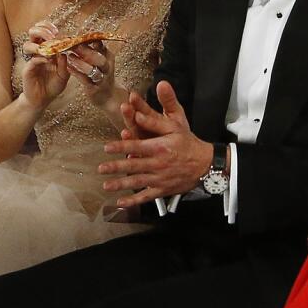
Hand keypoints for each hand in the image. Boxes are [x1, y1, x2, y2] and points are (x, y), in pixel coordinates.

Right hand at [19, 21, 70, 110]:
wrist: (43, 99)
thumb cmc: (53, 84)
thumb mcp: (64, 74)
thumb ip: (65, 63)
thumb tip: (66, 51)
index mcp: (46, 49)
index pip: (43, 31)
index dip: (48, 27)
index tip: (57, 30)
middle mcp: (37, 52)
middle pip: (32, 33)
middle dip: (42, 30)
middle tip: (52, 35)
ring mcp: (31, 60)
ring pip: (28, 44)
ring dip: (39, 44)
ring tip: (50, 48)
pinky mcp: (27, 70)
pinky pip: (31, 60)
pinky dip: (40, 58)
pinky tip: (48, 60)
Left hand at [65, 39, 115, 105]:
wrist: (108, 96)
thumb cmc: (101, 74)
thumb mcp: (101, 60)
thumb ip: (95, 48)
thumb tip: (84, 34)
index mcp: (108, 56)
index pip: (101, 45)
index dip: (90, 39)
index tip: (79, 34)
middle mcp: (107, 67)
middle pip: (99, 57)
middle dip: (86, 51)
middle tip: (74, 45)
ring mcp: (102, 78)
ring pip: (92, 69)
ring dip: (80, 62)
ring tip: (70, 57)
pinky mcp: (94, 88)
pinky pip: (85, 80)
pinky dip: (76, 73)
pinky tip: (68, 68)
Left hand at [99, 81, 210, 206]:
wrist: (206, 164)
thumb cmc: (188, 143)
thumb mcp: (176, 125)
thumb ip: (157, 117)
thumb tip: (146, 104)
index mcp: (160, 147)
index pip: (137, 146)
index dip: (121, 146)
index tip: (106, 147)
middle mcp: (159, 164)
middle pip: (134, 166)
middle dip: (116, 167)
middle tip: (101, 168)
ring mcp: (160, 179)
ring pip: (137, 182)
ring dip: (121, 185)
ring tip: (106, 186)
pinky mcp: (163, 190)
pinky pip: (146, 197)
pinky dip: (133, 201)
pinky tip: (120, 203)